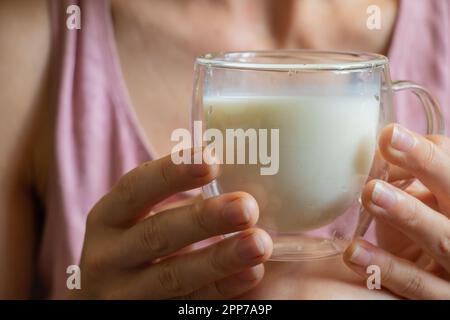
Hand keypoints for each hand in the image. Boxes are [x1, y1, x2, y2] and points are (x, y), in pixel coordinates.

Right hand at [69, 150, 272, 298]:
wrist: (108, 294)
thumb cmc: (137, 241)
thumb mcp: (140, 216)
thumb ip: (175, 196)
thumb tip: (238, 166)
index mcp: (108, 218)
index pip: (135, 188)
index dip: (171, 173)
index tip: (211, 159)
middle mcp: (108, 256)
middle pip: (156, 235)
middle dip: (203, 220)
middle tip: (246, 206)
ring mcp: (126, 293)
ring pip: (172, 276)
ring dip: (219, 258)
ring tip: (259, 243)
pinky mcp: (149, 315)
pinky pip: (188, 305)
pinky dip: (221, 289)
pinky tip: (252, 273)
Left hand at [344, 124, 449, 298]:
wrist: (435, 278)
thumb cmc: (423, 231)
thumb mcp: (422, 204)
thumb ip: (409, 179)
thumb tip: (375, 150)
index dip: (426, 153)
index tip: (389, 133)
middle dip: (426, 165)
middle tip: (389, 141)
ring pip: (441, 239)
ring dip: (406, 213)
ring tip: (370, 192)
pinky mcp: (442, 299)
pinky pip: (415, 285)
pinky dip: (384, 268)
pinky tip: (353, 250)